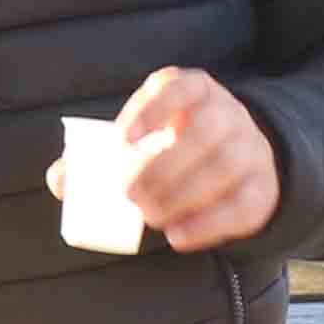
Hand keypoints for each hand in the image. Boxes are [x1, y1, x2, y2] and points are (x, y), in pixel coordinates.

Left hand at [41, 66, 278, 250]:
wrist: (239, 163)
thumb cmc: (174, 147)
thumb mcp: (143, 141)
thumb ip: (99, 157)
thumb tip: (60, 178)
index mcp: (193, 90)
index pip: (180, 87)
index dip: (152, 109)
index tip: (122, 140)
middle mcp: (228, 113)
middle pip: (206, 131)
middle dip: (165, 166)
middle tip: (129, 196)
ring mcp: (251, 147)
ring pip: (227, 166)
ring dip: (184, 195)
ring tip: (150, 217)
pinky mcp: (263, 187)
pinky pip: (242, 204)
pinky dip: (208, 223)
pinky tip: (177, 237)